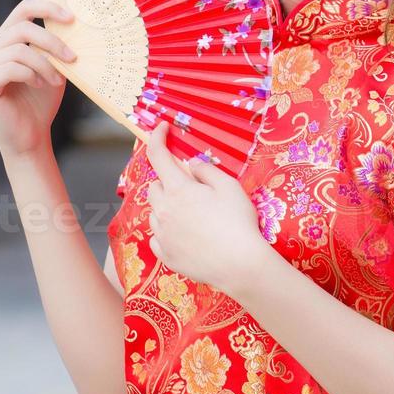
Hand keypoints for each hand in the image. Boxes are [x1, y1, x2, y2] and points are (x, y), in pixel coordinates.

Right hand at [0, 0, 76, 157]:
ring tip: (56, 80)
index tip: (71, 18)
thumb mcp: (53, 66)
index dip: (46, 7)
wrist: (31, 136)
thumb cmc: (41, 101)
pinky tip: (39, 86)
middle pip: (21, 29)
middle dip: (52, 42)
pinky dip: (31, 75)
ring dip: (45, 65)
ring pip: (18, 50)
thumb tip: (72, 22)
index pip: (21, 11)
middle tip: (73, 58)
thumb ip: (54, 45)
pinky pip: (9, 68)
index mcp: (3, 42)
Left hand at [143, 121, 274, 296]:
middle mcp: (163, 211)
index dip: (157, 138)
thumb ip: (207, 171)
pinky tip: (187, 235)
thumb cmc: (238, 222)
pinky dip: (168, 231)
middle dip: (167, 181)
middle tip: (191, 187)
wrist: (239, 265)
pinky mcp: (165, 255)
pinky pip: (158, 237)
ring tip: (193, 215)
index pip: (158, 156)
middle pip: (154, 186)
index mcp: (178, 190)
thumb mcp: (229, 187)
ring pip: (155, 212)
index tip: (161, 128)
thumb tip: (191, 165)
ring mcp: (162, 235)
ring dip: (167, 207)